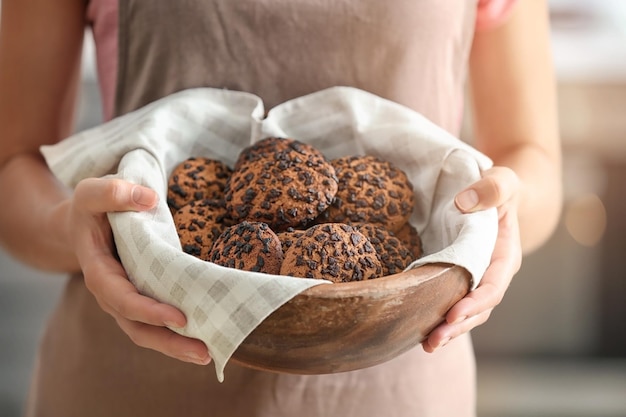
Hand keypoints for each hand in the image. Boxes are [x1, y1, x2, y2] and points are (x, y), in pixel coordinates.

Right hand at [68, 177, 210, 364]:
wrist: (81, 226)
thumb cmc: (89, 209)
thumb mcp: (91, 192)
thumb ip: (113, 192)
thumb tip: (148, 198)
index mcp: (99, 272)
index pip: (124, 299)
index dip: (150, 311)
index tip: (179, 319)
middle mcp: (111, 294)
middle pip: (138, 328)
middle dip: (170, 343)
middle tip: (204, 352)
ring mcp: (125, 300)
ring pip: (148, 332)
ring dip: (176, 346)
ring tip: (208, 354)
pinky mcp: (140, 299)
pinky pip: (155, 323)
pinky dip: (176, 334)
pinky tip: (203, 337)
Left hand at [422, 167, 521, 351]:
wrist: (498, 195)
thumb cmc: (500, 188)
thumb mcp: (504, 180)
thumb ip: (492, 188)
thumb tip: (465, 202)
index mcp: (505, 256)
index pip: (493, 286)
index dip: (474, 303)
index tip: (453, 314)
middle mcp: (492, 274)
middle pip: (478, 309)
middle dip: (456, 327)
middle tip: (433, 341)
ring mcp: (475, 279)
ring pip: (465, 313)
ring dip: (447, 330)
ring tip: (426, 345)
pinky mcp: (458, 278)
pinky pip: (450, 302)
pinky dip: (438, 318)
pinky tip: (418, 331)